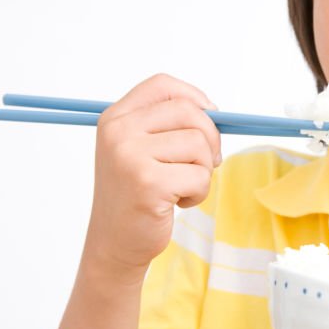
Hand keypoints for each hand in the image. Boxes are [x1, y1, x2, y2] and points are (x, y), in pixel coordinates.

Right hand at [83, 73, 220, 275]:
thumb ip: (168, 125)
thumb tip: (214, 110)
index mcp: (115, 118)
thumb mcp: (140, 149)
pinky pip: (199, 176)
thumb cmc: (135, 195)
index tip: (208, 116)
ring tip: (181, 187)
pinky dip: (199, 192)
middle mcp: (119, 132)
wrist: (114, 243)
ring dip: (202, 170)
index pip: (163, 85)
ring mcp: (130, 156)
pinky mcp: (148, 183)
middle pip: (189, 111)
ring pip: (199, 144)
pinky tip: (177, 203)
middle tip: (205, 162)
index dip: (194, 97)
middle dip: (210, 138)